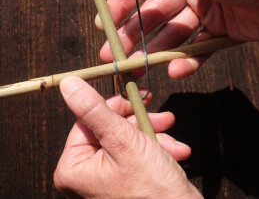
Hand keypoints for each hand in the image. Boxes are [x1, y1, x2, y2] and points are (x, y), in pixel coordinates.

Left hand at [54, 76, 201, 198]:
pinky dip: (156, 149)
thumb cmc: (152, 190)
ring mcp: (105, 177)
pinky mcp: (124, 178)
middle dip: (140, 122)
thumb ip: (94, 110)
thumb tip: (69, 84)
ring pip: (127, 138)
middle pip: (110, 127)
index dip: (115, 106)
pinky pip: (136, 152)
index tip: (137, 98)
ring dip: (153, 135)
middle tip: (162, 118)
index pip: (88, 119)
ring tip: (171, 142)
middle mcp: (86, 173)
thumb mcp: (123, 141)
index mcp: (74, 167)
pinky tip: (175, 152)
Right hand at [96, 0, 258, 78]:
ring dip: (155, 52)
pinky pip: (197, 49)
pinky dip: (186, 61)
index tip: (105, 24)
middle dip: (132, 35)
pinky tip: (175, 70)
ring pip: (172, 35)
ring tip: (138, 69)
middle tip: (114, 55)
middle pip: (153, 14)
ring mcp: (205, 10)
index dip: (121, 4)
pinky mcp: (220, 32)